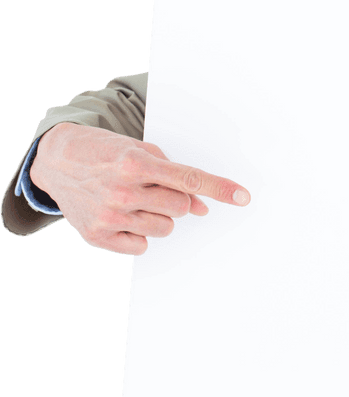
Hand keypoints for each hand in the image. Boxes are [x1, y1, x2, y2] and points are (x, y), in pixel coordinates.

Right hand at [30, 123, 249, 255]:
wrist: (56, 160)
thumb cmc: (106, 152)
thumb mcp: (141, 150)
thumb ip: (175, 175)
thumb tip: (202, 207)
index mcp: (136, 164)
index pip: (190, 180)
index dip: (220, 188)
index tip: (243, 197)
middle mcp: (122, 191)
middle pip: (181, 208)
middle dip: (177, 199)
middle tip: (156, 188)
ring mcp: (108, 216)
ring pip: (165, 228)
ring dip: (160, 216)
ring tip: (137, 200)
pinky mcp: (96, 236)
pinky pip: (142, 246)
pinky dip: (140, 233)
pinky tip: (124, 216)